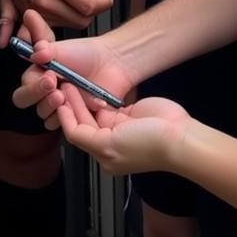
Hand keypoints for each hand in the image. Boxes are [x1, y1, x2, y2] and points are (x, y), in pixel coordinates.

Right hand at [0, 0, 113, 46]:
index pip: (89, 6)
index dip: (103, 3)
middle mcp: (44, 1)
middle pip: (80, 20)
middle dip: (91, 11)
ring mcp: (34, 10)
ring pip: (67, 25)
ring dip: (75, 16)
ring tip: (72, 0)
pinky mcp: (26, 15)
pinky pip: (46, 29)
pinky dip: (53, 26)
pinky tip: (52, 25)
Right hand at [12, 10, 134, 128]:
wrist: (111, 63)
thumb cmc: (85, 53)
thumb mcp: (60, 45)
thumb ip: (41, 37)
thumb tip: (29, 25)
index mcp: (37, 77)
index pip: (23, 89)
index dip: (33, 86)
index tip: (49, 76)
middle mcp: (45, 94)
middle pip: (29, 105)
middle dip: (38, 98)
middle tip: (56, 90)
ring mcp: (60, 108)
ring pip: (45, 119)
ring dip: (53, 109)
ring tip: (67, 96)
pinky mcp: (76, 119)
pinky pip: (67, 126)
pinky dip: (73, 115)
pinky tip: (85, 103)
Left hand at [57, 88, 191, 175]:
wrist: (178, 136)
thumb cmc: (148, 146)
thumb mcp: (110, 146)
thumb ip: (88, 137)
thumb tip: (71, 129)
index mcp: (104, 155)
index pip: (76, 134)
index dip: (66, 116)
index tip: (59, 100)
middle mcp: (109, 142)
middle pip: (84, 121)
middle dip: (72, 104)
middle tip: (62, 85)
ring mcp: (119, 127)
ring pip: (94, 110)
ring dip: (82, 97)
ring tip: (72, 81)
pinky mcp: (129, 114)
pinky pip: (108, 104)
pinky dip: (97, 95)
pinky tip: (90, 85)